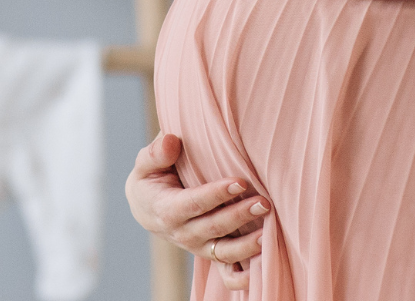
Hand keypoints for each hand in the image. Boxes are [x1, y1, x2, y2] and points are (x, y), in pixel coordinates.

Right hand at [125, 132, 265, 285]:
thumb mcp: (145, 164)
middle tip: (263, 203)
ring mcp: (198, 246)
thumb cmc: (151, 179)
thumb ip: (155, 154)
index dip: (216, 194)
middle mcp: (183, 233)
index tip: (239, 182)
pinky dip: (243, 275)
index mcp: (167, 210)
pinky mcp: (210, 252)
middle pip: (214, 227)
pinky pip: (226, 270)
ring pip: (224, 251)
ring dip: (248, 244)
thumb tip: (170, 140)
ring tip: (269, 231)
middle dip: (239, 216)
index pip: (194, 203)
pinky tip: (262, 267)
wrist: (147, 208)